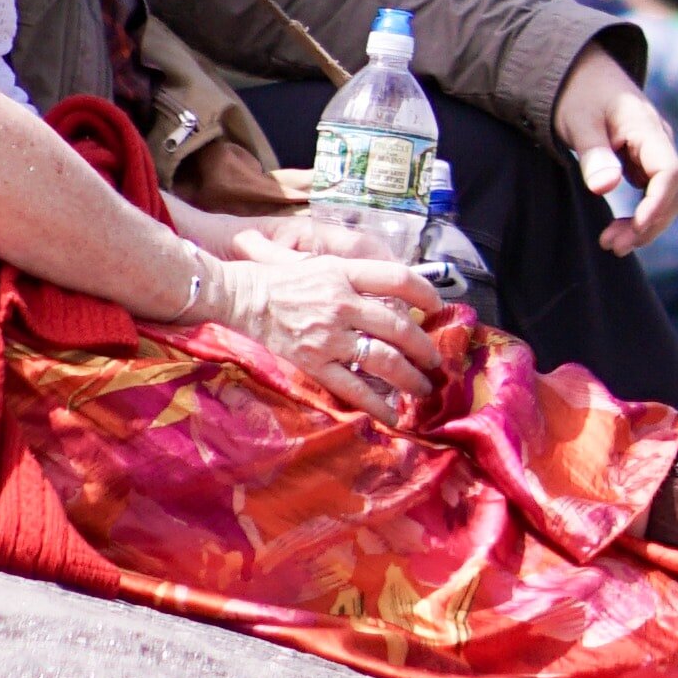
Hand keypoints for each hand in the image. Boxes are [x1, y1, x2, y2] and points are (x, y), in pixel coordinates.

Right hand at [207, 232, 449, 406]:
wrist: (241, 297)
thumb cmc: (279, 278)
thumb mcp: (321, 262)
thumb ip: (354, 274)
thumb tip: (390, 287)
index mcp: (345, 273)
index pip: (399, 278)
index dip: (425, 293)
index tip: (437, 307)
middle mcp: (343, 304)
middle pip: (399, 327)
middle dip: (424, 348)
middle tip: (435, 361)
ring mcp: (329, 337)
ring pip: (383, 360)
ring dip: (409, 378)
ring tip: (422, 389)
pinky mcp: (314, 364)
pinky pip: (353, 389)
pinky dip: (377, 405)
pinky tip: (392, 416)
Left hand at [555, 49, 677, 244]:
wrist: (578, 70)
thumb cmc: (577, 93)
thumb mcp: (577, 120)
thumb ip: (593, 153)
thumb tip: (605, 188)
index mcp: (647, 127)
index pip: (670, 171)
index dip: (658, 205)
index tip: (635, 229)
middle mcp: (658, 140)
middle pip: (673, 191)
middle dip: (650, 223)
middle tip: (612, 245)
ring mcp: (653, 151)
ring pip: (665, 196)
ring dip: (646, 224)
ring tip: (612, 243)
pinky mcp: (643, 160)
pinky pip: (652, 192)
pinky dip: (640, 215)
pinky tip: (618, 229)